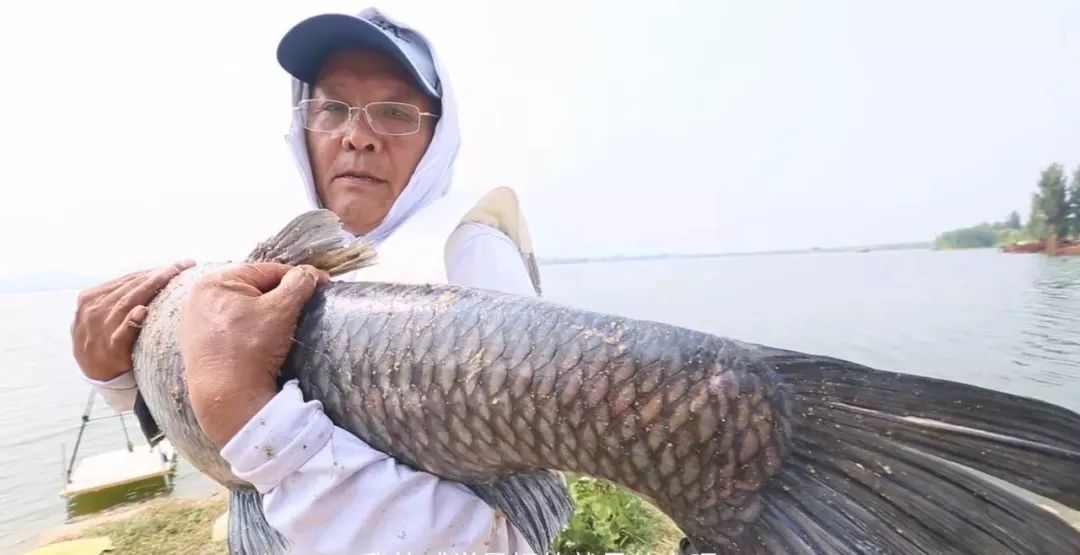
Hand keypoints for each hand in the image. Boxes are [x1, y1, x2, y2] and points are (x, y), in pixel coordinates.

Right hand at [72, 260, 195, 381]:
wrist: (96, 373)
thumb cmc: (109, 337)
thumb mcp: (107, 312)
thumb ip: (125, 295)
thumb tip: (158, 275)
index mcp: (92, 297)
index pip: (129, 279)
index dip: (155, 270)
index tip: (182, 263)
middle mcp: (94, 309)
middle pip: (131, 287)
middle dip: (160, 275)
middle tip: (185, 265)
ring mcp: (99, 329)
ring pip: (127, 303)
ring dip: (151, 288)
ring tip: (173, 277)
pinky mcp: (109, 348)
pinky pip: (121, 333)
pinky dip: (131, 321)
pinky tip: (142, 311)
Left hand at [180, 262, 328, 447]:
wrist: (226, 397)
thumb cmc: (250, 348)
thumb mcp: (282, 310)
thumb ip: (299, 283)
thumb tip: (313, 273)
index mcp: (215, 281)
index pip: (267, 271)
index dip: (296, 278)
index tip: (318, 286)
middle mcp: (199, 297)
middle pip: (253, 289)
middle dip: (278, 298)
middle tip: (300, 311)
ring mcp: (196, 322)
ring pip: (242, 308)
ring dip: (264, 314)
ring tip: (281, 329)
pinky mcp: (198, 344)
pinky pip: (231, 327)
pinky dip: (248, 330)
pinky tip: (259, 342)